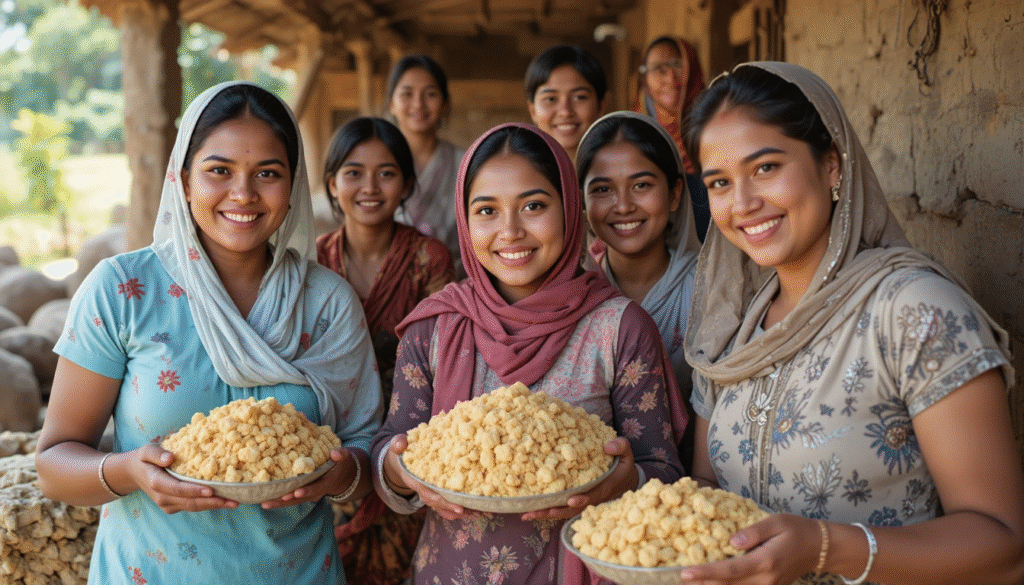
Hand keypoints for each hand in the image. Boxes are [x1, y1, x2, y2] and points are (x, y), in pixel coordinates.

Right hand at [128, 444, 238, 513]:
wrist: (134, 473)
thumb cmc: (145, 459)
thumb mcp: (147, 451)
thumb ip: (157, 454)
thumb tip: (170, 458)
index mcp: (156, 482)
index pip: (177, 488)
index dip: (194, 490)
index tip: (212, 490)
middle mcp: (162, 497)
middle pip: (190, 502)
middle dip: (212, 502)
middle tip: (233, 500)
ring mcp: (167, 504)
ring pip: (193, 506)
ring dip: (213, 506)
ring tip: (234, 502)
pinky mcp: (172, 507)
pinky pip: (192, 506)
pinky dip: (207, 504)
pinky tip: (224, 501)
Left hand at [261, 447, 354, 508]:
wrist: (341, 476)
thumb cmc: (340, 463)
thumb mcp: (343, 457)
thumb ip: (340, 454)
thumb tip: (335, 453)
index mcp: (326, 482)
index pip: (317, 488)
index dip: (307, 490)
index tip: (296, 492)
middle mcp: (316, 492)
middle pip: (300, 498)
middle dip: (286, 500)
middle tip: (272, 500)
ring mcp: (308, 494)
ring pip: (292, 501)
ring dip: (278, 503)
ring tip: (264, 503)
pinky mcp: (301, 494)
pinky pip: (289, 499)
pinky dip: (278, 500)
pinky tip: (264, 500)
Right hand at [383, 434, 474, 520]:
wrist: (401, 460)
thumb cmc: (402, 451)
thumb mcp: (398, 445)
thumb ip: (398, 443)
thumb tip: (400, 445)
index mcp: (415, 480)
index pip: (430, 494)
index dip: (443, 501)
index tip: (459, 507)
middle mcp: (423, 490)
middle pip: (440, 503)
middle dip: (456, 508)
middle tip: (474, 512)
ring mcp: (430, 492)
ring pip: (444, 506)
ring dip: (460, 511)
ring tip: (477, 513)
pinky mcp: (437, 491)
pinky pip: (446, 504)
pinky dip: (458, 508)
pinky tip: (473, 511)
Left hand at [520, 437, 637, 521]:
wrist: (627, 483)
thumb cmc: (623, 467)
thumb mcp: (627, 456)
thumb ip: (621, 446)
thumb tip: (607, 446)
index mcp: (604, 488)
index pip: (592, 495)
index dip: (582, 499)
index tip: (571, 500)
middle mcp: (592, 499)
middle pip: (572, 509)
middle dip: (554, 511)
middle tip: (535, 511)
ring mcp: (584, 503)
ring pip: (565, 512)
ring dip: (547, 513)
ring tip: (527, 513)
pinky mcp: (578, 503)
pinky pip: (563, 509)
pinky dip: (549, 511)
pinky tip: (532, 511)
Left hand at [679, 513, 821, 584]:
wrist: (819, 548)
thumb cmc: (796, 530)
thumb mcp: (775, 522)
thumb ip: (753, 532)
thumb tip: (731, 541)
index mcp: (765, 561)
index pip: (729, 571)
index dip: (706, 573)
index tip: (685, 573)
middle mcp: (765, 579)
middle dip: (703, 583)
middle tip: (680, 578)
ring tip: (693, 581)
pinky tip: (714, 582)